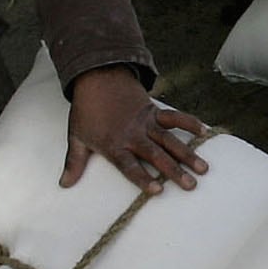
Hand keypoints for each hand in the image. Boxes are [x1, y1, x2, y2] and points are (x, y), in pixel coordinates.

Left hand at [62, 63, 208, 194]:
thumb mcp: (76, 137)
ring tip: (203, 168)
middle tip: (191, 185)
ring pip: (170, 140)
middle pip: (156, 156)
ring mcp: (146, 123)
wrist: (96, 78)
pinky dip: (188, 122)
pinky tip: (204, 132)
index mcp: (114, 145)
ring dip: (187, 154)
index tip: (157, 190)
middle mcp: (133, 136)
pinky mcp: (154, 111)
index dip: (143, 178)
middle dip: (174, 171)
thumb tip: (63, 185)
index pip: (129, 167)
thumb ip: (74, 162)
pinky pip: (174, 117)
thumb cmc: (86, 112)